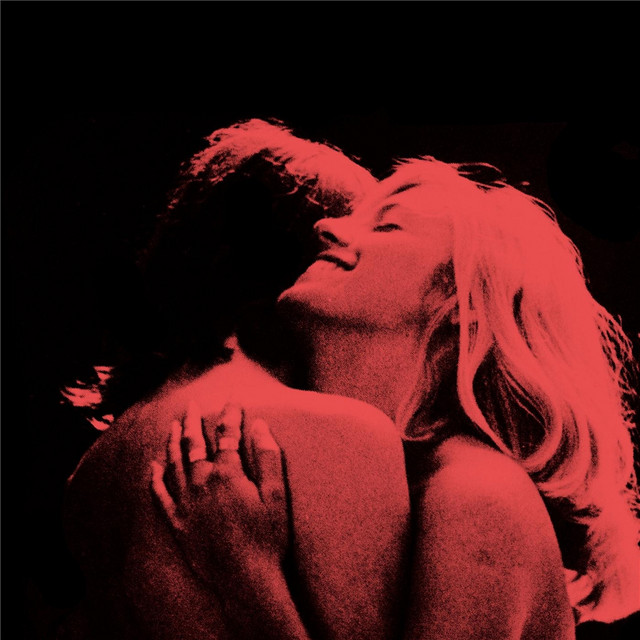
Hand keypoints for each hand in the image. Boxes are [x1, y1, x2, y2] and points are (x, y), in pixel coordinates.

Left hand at [151, 402, 289, 587]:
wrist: (246, 578)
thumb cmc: (267, 536)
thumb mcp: (276, 494)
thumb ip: (269, 456)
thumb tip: (260, 425)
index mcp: (227, 474)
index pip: (226, 435)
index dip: (230, 415)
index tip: (233, 401)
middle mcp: (201, 483)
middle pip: (194, 444)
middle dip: (193, 421)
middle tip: (192, 405)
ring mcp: (186, 503)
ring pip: (174, 464)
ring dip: (172, 442)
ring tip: (172, 425)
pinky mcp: (177, 523)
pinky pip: (160, 495)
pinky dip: (155, 479)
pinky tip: (152, 467)